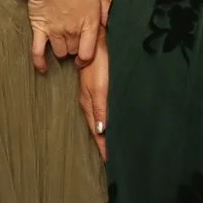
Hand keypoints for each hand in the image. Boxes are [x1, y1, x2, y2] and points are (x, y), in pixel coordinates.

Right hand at [25, 0, 104, 71]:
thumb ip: (106, 9)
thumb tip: (110, 22)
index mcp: (89, 22)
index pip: (89, 52)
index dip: (87, 58)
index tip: (84, 57)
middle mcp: (72, 30)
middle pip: (73, 51)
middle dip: (74, 49)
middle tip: (74, 42)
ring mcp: (55, 31)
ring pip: (60, 53)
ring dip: (61, 51)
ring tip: (62, 43)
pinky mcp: (40, 29)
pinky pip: (37, 51)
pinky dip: (39, 61)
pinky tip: (42, 68)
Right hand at [78, 43, 109, 160]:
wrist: (97, 40)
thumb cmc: (99, 63)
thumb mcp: (100, 88)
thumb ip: (101, 110)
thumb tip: (100, 132)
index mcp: (90, 105)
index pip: (98, 133)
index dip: (104, 147)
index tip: (110, 162)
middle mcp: (90, 102)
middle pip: (97, 129)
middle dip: (104, 144)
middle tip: (112, 159)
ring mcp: (93, 95)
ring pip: (99, 120)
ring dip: (106, 133)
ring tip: (112, 145)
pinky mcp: (98, 87)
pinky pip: (102, 109)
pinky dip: (106, 120)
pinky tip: (111, 121)